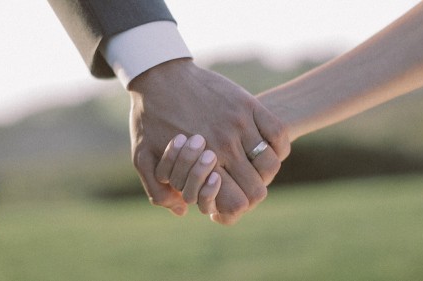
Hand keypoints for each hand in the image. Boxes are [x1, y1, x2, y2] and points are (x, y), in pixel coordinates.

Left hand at [128, 58, 289, 223]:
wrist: (160, 76)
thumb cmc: (150, 118)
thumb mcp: (142, 158)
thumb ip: (159, 192)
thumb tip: (184, 211)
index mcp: (201, 162)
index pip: (236, 204)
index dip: (234, 209)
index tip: (227, 199)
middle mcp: (225, 145)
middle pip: (257, 189)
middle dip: (250, 193)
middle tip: (239, 184)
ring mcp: (240, 123)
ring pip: (271, 164)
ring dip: (264, 171)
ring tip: (251, 165)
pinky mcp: (248, 104)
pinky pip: (279, 133)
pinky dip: (277, 146)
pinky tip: (263, 146)